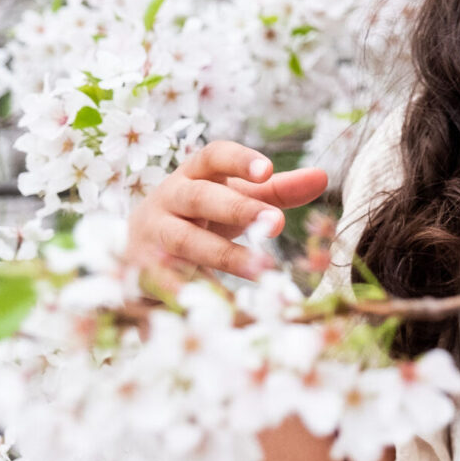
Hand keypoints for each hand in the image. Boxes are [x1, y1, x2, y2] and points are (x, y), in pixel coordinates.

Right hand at [127, 141, 330, 281]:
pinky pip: (167, 281)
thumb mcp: (233, 198)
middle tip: (275, 223)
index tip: (268, 170)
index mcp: (194, 174)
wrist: (137, 248)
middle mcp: (169, 198)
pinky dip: (193, 292)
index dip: (239, 160)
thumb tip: (323, 176)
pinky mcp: (141, 269)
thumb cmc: (199, 216)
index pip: (213, 155)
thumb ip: (276, 190)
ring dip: (224, 255)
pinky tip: (224, 305)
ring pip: (185, 241)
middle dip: (238, 209)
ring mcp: (152, 234)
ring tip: (263, 270)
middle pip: (200, 198)